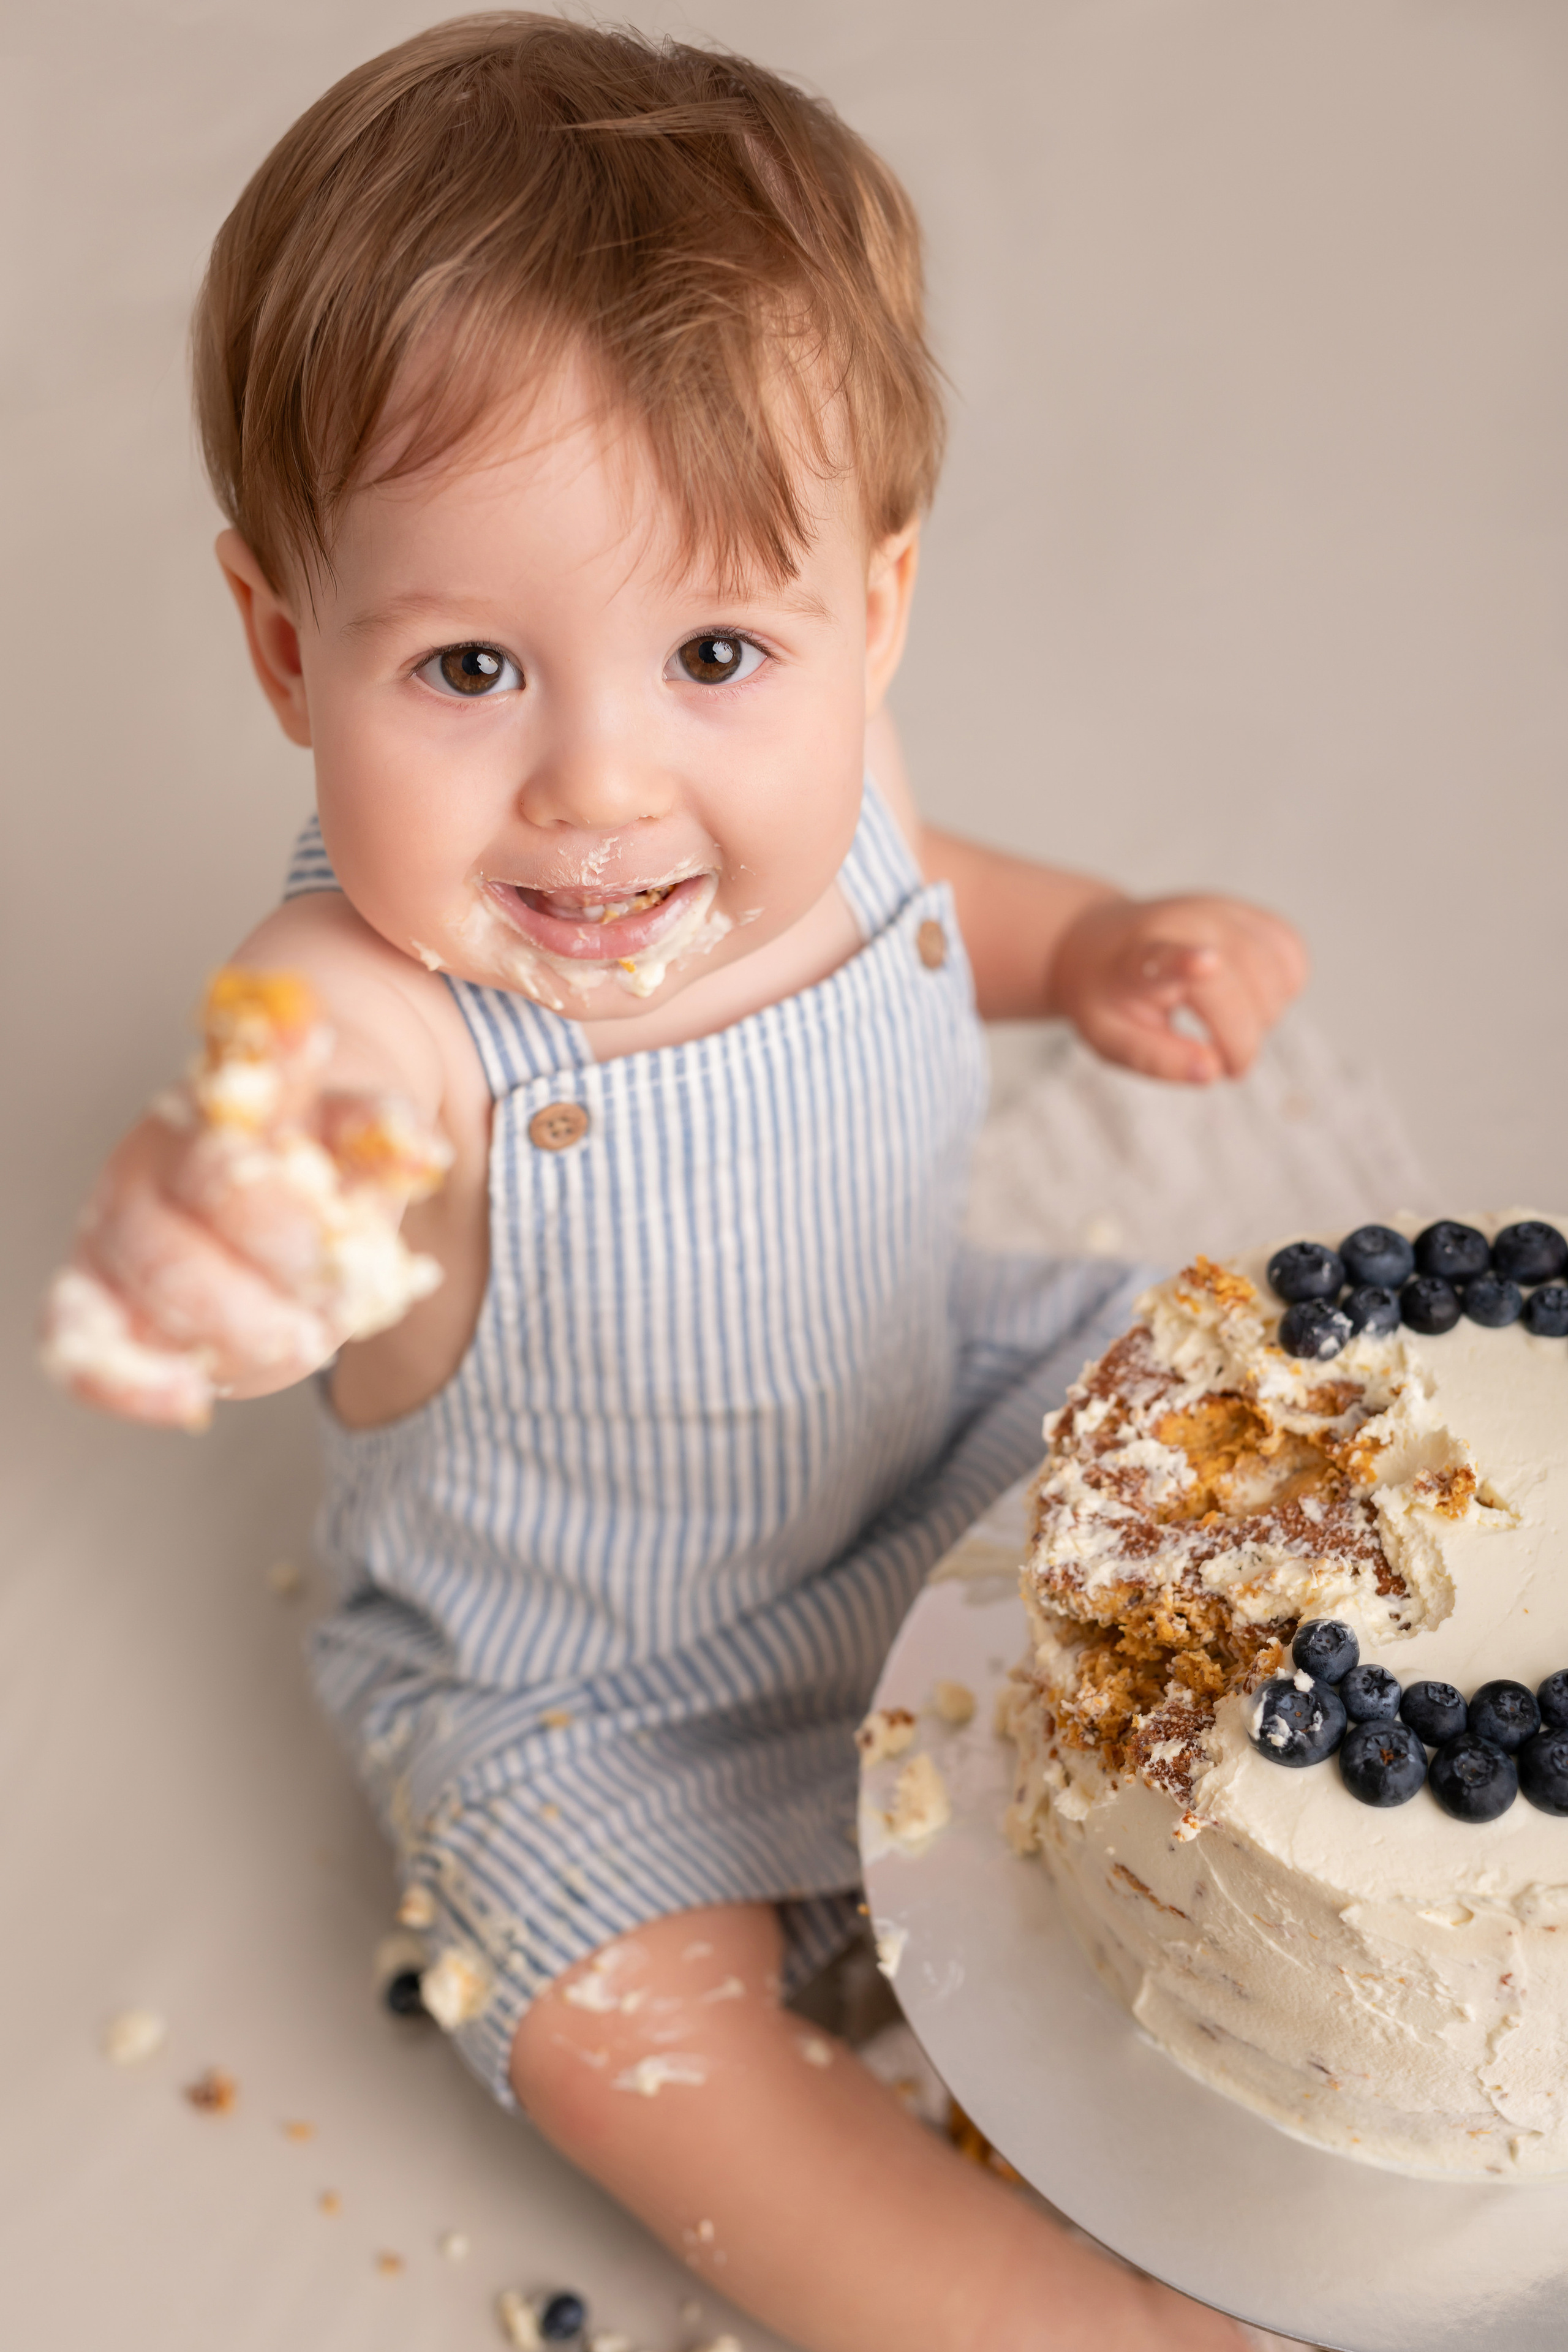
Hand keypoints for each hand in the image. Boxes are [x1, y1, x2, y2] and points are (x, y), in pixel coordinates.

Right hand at [39, 970, 449, 1428]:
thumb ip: (384, 1146)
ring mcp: (118, 1223)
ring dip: (238, 1322)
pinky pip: (81, 1346)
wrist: (255, 1210)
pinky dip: (131, 1381)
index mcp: (235, 1099)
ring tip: (302, 1341)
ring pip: (158, 1270)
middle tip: (342, 1292)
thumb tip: (422, 1154)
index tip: (315, 1042)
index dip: (282, 1060)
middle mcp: (161, 1150)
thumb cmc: (313, 1178)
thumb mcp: (358, 1152)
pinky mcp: (91, 1295)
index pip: (256, 1079)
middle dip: (292, 1249)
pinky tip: (190, 1400)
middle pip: (216, 1186)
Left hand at [1049, 894, 1307, 1083]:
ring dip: (1264, 1018)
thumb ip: (1156, 1059)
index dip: (1189, 962)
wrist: (1105, 941)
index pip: (1169, 956)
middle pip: (1247, 993)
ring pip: (1280, 979)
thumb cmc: (1109, 995)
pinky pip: (1293, 958)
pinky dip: (1284, 988)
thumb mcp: (1110, 1037)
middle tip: (1209, 1055)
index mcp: (1143, 954)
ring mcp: (1227, 912)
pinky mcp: (1253, 913)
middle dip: (1240, 1044)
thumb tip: (1211, 1073)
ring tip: (1222, 1021)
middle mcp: (1191, 922)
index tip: (1206, 965)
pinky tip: (1249, 995)